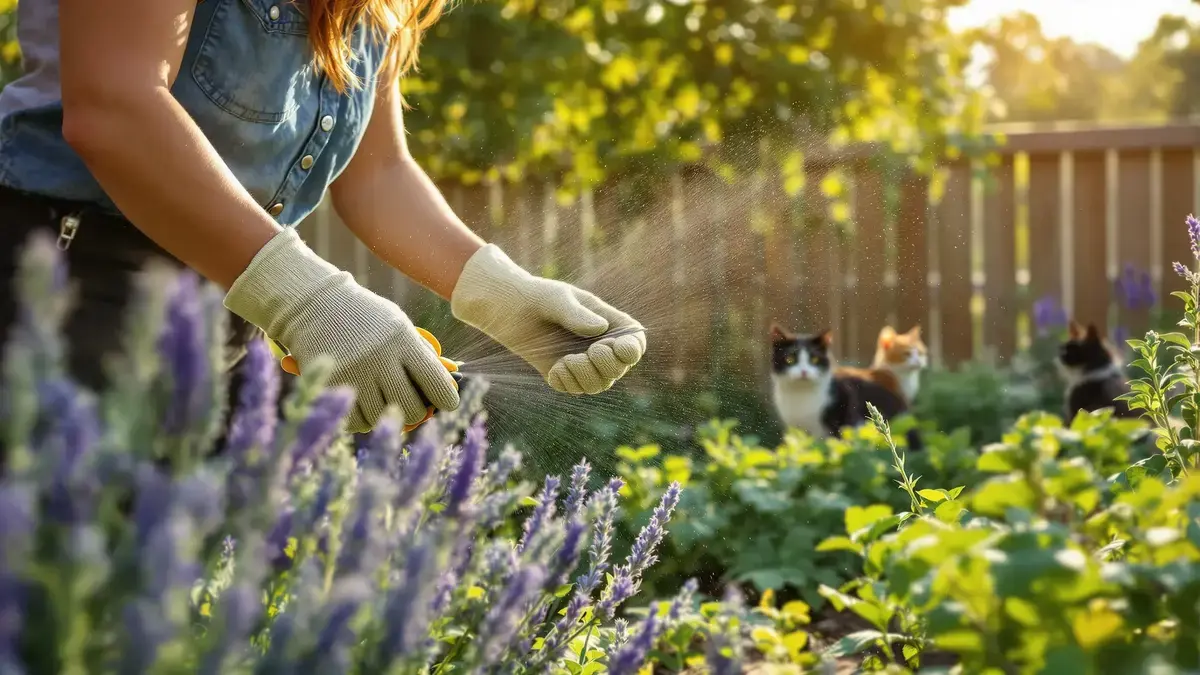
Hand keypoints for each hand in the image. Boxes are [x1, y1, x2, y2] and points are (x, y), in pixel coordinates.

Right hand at [225, 228, 459, 431]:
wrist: (314, 305)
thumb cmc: (366, 319)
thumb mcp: (399, 327)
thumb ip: (421, 356)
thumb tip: (447, 392)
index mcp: (403, 341)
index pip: (436, 384)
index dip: (446, 400)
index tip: (445, 403)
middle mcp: (380, 359)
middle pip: (411, 409)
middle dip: (417, 412)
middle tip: (411, 403)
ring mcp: (354, 374)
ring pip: (383, 418)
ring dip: (387, 415)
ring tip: (383, 399)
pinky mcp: (331, 385)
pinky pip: (356, 423)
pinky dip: (364, 420)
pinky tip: (364, 404)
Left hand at [450, 244, 645, 393]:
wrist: (507, 308)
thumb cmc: (538, 297)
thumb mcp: (557, 300)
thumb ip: (576, 314)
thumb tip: (599, 329)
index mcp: (609, 324)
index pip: (634, 344)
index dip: (632, 352)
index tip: (618, 348)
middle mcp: (600, 346)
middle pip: (618, 369)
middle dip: (607, 365)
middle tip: (590, 351)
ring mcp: (582, 363)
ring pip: (598, 385)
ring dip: (586, 376)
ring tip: (567, 361)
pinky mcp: (563, 375)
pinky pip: (574, 389)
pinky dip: (566, 381)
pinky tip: (555, 367)